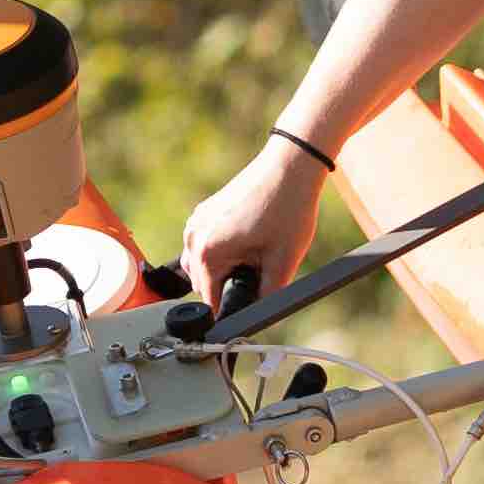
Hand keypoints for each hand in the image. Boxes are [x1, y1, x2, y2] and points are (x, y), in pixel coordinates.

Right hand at [176, 135, 339, 310]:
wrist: (290, 165)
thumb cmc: (288, 209)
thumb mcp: (283, 263)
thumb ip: (267, 298)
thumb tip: (256, 318)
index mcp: (207, 252)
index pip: (209, 302)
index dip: (229, 312)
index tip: (247, 309)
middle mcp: (194, 237)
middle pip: (203, 284)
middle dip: (228, 286)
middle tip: (260, 271)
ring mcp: (196, 222)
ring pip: (202, 265)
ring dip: (224, 269)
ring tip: (256, 253)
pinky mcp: (203, 212)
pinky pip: (205, 244)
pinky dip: (222, 250)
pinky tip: (249, 239)